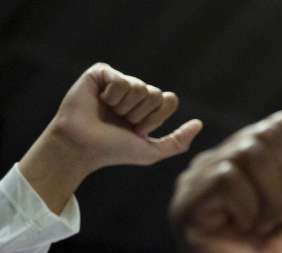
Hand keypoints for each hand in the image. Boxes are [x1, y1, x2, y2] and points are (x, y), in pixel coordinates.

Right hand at [19, 63, 202, 211]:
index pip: (169, 100)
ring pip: (140, 86)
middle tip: (120, 122)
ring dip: (125, 107)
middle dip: (140, 114)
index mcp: (147, 108)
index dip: (155, 118)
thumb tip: (199, 123)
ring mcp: (117, 81)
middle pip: (156, 94)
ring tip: (108, 113)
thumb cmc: (114, 150)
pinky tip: (98, 101)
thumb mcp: (151, 151)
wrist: (82, 146)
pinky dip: (111, 96)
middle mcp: (134, 93)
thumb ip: (178, 141)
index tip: (138, 130)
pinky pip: (120, 80)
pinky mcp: (100, 73)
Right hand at [169, 86, 281, 252]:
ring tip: (260, 230)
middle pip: (264, 138)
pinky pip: (225, 179)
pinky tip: (241, 234)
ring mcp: (199, 184)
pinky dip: (249, 209)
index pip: (280, 126)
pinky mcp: (186, 208)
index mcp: (252, 159)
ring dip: (271, 201)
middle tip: (276, 222)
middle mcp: (221, 164)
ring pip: (246, 155)